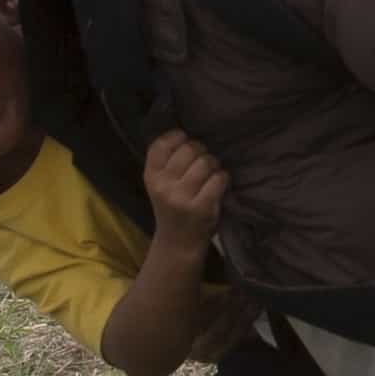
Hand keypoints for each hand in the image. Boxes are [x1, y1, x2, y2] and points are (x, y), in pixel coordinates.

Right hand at [144, 129, 227, 244]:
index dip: (178, 137)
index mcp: (151, 176)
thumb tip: (185, 131)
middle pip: (189, 149)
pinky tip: (219, 186)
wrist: (178, 243)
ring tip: (211, 176)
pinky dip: (223, 179)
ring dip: (214, 166)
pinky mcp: (202, 207)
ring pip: (206, 162)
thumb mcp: (160, 184)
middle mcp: (163, 186)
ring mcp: (182, 197)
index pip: (162, 143)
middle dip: (201, 152)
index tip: (186, 143)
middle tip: (203, 164)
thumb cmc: (172, 207)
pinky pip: (219, 178)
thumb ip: (167, 161)